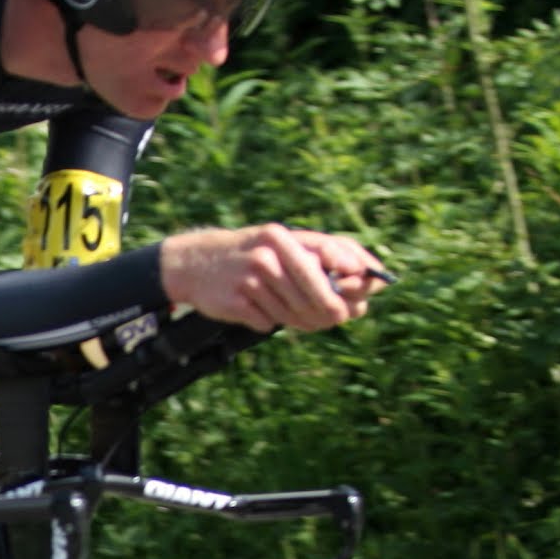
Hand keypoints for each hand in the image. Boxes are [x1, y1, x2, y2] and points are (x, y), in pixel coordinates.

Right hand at [160, 225, 388, 332]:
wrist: (192, 263)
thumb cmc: (249, 255)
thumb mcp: (278, 245)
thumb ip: (314, 259)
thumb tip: (358, 290)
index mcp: (282, 236)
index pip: (328, 250)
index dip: (353, 268)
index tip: (367, 284)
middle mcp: (268, 253)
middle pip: (316, 290)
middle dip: (333, 308)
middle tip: (340, 318)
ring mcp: (250, 278)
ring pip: (293, 311)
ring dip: (302, 321)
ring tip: (301, 319)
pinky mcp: (235, 302)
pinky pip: (267, 322)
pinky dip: (268, 322)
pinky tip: (260, 313)